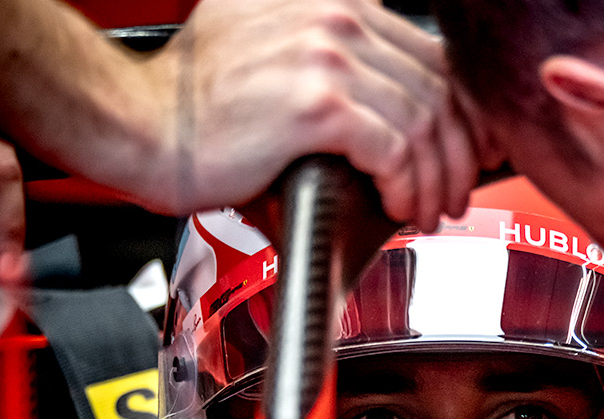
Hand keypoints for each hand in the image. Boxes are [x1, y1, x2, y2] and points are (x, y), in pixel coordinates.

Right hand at [153, 0, 477, 228]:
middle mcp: (335, 16)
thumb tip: (386, 102)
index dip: (459, 111)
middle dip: (456, 152)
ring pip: (422, 123)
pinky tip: (399, 205)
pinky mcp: (316, 103)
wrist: (137, 125)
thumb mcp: (271, 56)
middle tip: (455, 192)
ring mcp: (327, 55)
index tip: (466, 149)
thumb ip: (328, 60)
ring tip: (428, 211)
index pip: (428, 54)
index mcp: (331, 2)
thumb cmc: (195, 109)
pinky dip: (407, 185)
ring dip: (434, 179)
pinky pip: (394, 149)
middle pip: (435, 89)